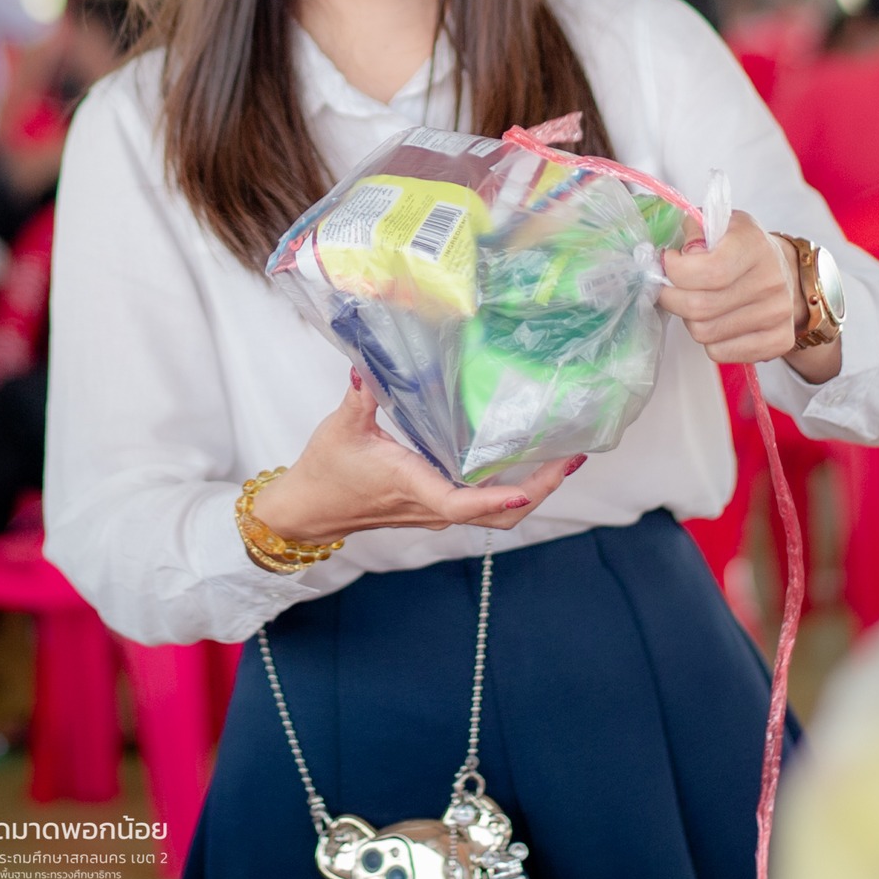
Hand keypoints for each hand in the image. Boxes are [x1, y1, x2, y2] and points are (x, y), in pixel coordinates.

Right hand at [250, 372, 583, 545]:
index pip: (462, 503)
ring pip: (495, 513)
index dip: (496, 499)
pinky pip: (480, 503)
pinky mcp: (432, 506)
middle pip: (499, 516)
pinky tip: (522, 457)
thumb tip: (368, 362)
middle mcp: (431, 506)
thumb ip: (361, 393)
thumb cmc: (325, 472)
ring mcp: (434, 510)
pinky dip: (508, 487)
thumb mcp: (342, 427)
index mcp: (413, 487)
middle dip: (539, 490)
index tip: (529, 486)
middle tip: (571, 459)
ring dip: (531, 489)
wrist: (307, 512)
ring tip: (561, 455)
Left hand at [658, 212, 841, 382]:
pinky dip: (708, 340)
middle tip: (668, 288)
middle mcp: (771, 281)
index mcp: (754, 245)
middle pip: (700, 307)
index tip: (669, 262)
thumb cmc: (742, 246)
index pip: (709, 270)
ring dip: (688, 319)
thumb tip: (680, 256)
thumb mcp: (719, 223)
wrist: (784, 272)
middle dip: (671, 297)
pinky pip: (720, 353)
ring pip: (705, 333)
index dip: (676, 270)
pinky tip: (714, 320)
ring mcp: (778, 314)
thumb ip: (695, 230)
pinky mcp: (779, 342)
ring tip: (694, 302)